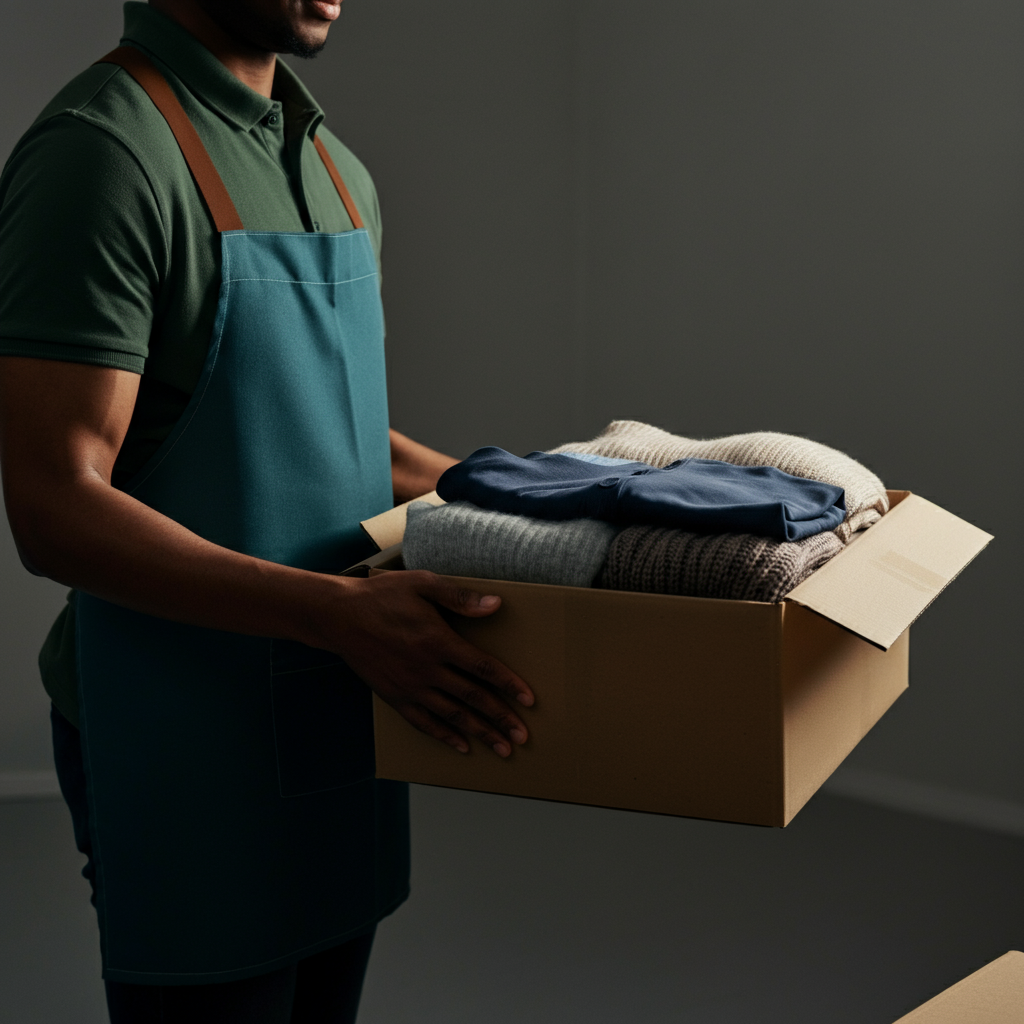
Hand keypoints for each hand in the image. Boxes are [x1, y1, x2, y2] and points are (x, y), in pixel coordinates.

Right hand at [320, 570, 533, 756]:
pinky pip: (424, 722)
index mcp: (438, 642)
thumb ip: (460, 597)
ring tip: (502, 749)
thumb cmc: (382, 595)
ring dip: (480, 733)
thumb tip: (495, 605)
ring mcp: (410, 687)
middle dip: (501, 719)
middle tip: (523, 736)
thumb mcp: (422, 584)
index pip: (483, 668)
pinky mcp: (394, 697)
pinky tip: (462, 745)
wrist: (338, 616)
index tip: (530, 700)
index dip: (509, 684)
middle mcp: (426, 670)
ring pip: (452, 716)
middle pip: (473, 699)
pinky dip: (445, 736)